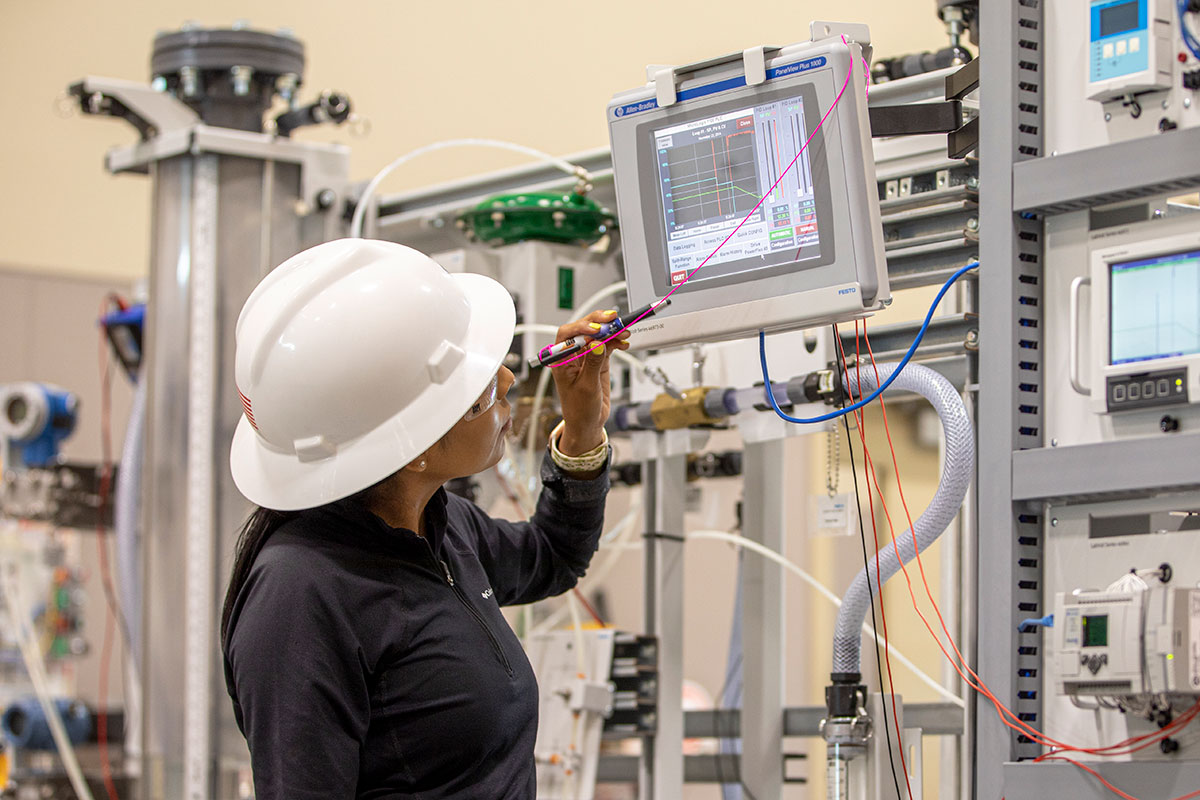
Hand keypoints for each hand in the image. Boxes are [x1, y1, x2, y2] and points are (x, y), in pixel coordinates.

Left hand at [549, 310, 630, 455]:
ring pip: (597, 336)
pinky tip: (623, 343)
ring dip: (611, 331)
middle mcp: (572, 355)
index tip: (596, 330)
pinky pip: (607, 345)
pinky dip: (616, 342)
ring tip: (623, 331)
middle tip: (613, 319)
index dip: (581, 328)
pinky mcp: (598, 361)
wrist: (588, 422)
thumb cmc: (579, 409)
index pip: (567, 335)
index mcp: (561, 360)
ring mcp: (586, 357)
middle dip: (598, 323)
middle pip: (583, 330)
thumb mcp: (587, 387)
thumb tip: (597, 344)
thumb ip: (592, 364)